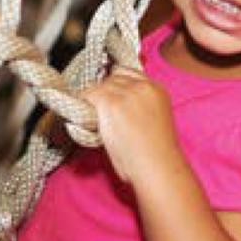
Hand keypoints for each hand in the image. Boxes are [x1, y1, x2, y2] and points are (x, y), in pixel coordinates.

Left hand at [81, 66, 181, 184]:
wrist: (157, 168)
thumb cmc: (156, 155)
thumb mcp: (153, 120)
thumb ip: (138, 106)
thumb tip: (114, 105)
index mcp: (157, 89)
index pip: (127, 72)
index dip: (115, 86)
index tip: (109, 97)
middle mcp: (142, 86)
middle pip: (111, 78)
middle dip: (104, 94)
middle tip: (99, 114)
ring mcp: (126, 93)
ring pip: (98, 87)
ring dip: (93, 101)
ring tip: (94, 121)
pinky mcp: (110, 103)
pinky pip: (87, 96)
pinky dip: (83, 106)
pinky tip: (86, 121)